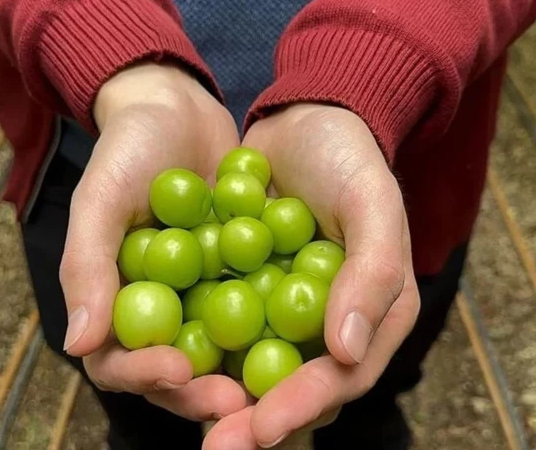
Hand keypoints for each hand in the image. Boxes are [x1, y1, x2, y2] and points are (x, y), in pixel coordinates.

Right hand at [59, 62, 247, 420]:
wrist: (177, 108)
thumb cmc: (127, 149)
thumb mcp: (101, 198)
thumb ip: (87, 266)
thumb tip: (78, 344)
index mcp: (116, 304)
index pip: (119, 362)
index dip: (144, 375)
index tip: (176, 370)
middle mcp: (160, 312)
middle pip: (176, 374)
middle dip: (204, 392)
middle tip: (239, 399)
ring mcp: (203, 300)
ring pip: (222, 355)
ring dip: (246, 374)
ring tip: (278, 383)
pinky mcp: (242, 281)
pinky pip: (260, 313)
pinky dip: (278, 327)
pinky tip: (310, 334)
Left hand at [203, 104, 420, 448]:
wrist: (302, 119)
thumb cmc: (347, 157)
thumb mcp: (372, 202)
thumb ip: (372, 274)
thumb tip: (347, 353)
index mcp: (373, 317)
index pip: (342, 378)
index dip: (303, 406)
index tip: (262, 426)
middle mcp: (328, 328)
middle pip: (293, 390)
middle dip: (253, 422)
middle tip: (215, 444)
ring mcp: (284, 315)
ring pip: (252, 371)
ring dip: (218, 396)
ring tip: (181, 407)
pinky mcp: (246, 295)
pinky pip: (221, 332)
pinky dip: (197, 348)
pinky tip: (162, 361)